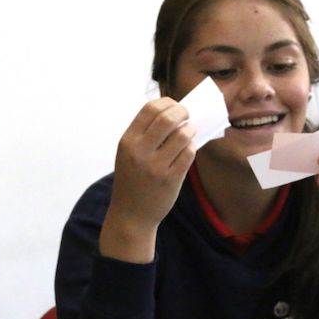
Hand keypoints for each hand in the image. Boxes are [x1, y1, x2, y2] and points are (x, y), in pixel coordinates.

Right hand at [100, 98, 195, 262]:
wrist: (130, 215)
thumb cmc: (131, 180)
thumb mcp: (128, 154)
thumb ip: (144, 134)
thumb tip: (173, 111)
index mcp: (127, 141)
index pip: (149, 109)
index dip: (166, 103)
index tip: (174, 107)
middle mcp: (140, 152)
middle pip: (168, 118)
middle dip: (182, 112)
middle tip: (186, 116)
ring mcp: (156, 166)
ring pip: (182, 135)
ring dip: (190, 129)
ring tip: (188, 133)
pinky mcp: (171, 179)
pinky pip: (189, 153)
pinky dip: (191, 147)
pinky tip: (187, 149)